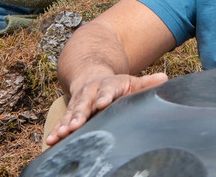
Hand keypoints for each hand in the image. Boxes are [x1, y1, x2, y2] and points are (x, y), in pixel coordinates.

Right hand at [44, 72, 167, 145]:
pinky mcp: (70, 112)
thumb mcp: (131, 82)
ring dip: (64, 124)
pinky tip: (51, 140)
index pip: (106, 91)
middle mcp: (89, 93)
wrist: (90, 77)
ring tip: (60, 135)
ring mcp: (78, 103)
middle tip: (75, 125)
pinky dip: (56, 130)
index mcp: (106, 85)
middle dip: (79, 114)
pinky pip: (62, 121)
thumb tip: (165, 78)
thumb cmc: (116, 85)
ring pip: (70, 114)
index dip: (104, 97)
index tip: (102, 103)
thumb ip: (146, 83)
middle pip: (84, 103)